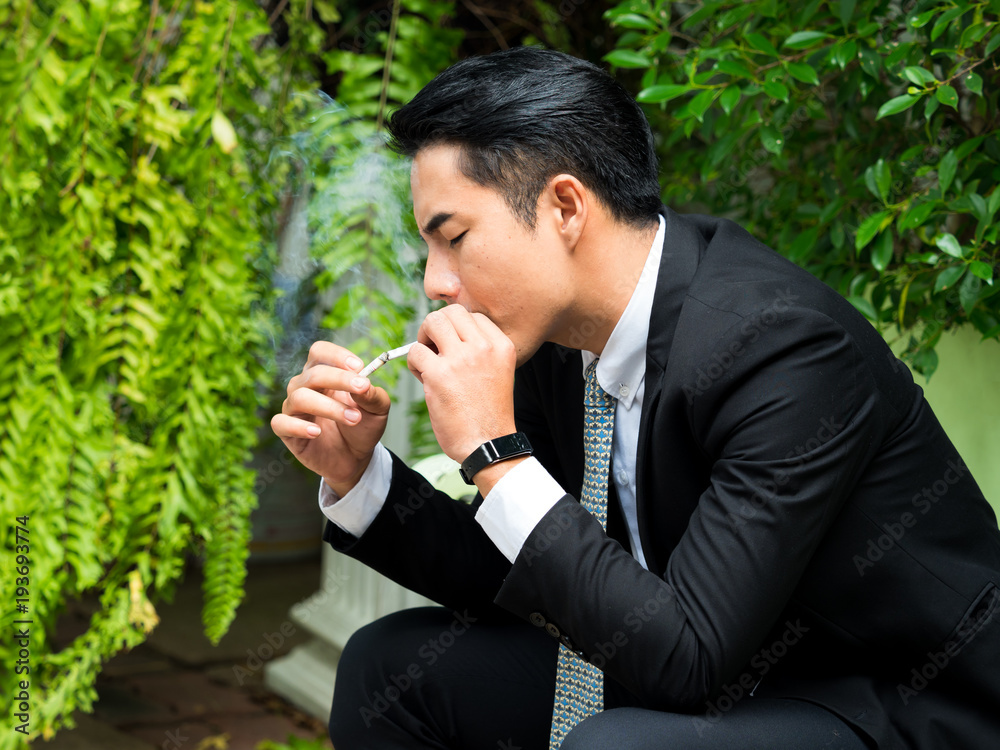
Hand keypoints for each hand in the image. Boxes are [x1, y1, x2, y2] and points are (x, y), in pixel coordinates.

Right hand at [270, 342, 390, 494]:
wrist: (356, 458)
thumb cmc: (362, 426)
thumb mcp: (377, 410)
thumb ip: (373, 395)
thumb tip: (364, 384)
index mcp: (325, 374)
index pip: (320, 352)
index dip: (336, 356)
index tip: (359, 367)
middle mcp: (305, 387)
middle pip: (313, 374)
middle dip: (339, 379)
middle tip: (361, 388)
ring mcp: (294, 408)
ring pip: (300, 397)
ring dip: (329, 407)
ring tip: (354, 419)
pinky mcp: (287, 431)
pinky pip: (281, 423)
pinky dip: (298, 426)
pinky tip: (317, 432)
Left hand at [407, 306, 517, 463]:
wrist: (488, 445)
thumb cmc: (489, 414)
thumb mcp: (499, 372)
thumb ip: (481, 351)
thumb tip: (449, 335)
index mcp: (502, 346)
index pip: (474, 315)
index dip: (458, 328)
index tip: (454, 347)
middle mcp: (484, 347)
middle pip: (452, 312)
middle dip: (437, 325)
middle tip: (434, 346)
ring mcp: (461, 359)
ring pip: (432, 322)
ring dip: (423, 338)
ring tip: (427, 360)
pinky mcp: (439, 374)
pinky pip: (415, 351)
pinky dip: (414, 363)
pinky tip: (423, 378)